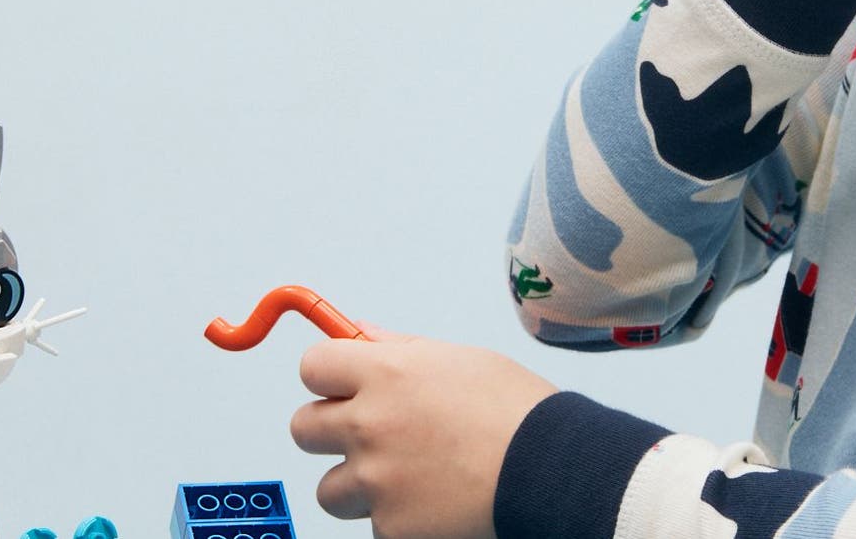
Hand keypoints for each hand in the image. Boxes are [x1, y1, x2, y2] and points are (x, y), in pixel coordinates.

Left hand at [290, 320, 560, 538]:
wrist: (552, 470)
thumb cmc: (516, 410)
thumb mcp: (460, 360)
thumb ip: (400, 349)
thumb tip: (359, 336)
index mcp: (385, 373)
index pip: (313, 366)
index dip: (329, 377)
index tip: (344, 386)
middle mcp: (370, 424)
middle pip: (303, 428)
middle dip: (330, 431)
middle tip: (369, 435)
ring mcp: (376, 481)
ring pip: (331, 488)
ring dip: (360, 484)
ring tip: (410, 477)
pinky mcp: (391, 527)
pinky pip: (374, 523)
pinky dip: (398, 517)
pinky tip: (436, 502)